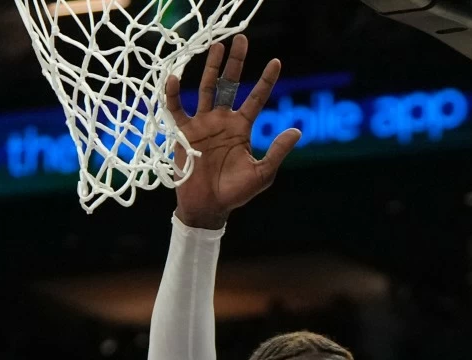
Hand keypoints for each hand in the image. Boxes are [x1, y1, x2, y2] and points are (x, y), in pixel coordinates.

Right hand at [166, 37, 300, 230]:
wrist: (209, 207)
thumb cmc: (236, 193)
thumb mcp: (262, 174)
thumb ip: (278, 152)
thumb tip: (297, 130)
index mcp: (241, 128)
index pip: (256, 98)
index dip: (266, 80)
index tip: (276, 62)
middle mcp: (223, 120)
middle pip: (230, 84)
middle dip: (236, 63)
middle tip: (241, 40)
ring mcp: (203, 123)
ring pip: (207, 88)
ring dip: (211, 68)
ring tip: (216, 46)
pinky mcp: (185, 132)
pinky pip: (177, 108)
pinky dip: (174, 94)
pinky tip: (175, 78)